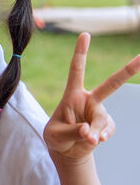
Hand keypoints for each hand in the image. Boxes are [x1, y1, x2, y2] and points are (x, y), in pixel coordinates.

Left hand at [44, 33, 139, 164]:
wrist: (67, 150)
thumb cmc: (56, 137)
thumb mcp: (56, 134)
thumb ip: (71, 131)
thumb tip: (89, 131)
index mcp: (72, 94)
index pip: (76, 69)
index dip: (81, 52)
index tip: (85, 34)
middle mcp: (88, 99)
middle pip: (111, 84)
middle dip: (128, 70)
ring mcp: (99, 112)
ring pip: (101, 119)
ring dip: (95, 131)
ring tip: (87, 139)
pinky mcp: (105, 124)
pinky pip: (107, 129)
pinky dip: (101, 135)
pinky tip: (95, 140)